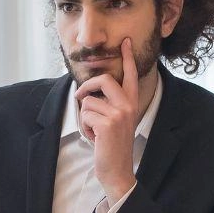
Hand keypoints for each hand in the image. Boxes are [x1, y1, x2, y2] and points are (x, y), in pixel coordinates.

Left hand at [72, 37, 143, 198]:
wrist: (118, 170)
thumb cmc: (113, 146)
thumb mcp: (117, 122)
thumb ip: (110, 104)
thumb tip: (89, 91)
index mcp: (132, 103)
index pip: (131, 76)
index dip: (127, 57)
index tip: (125, 42)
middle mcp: (128, 106)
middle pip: (104, 79)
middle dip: (87, 87)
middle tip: (81, 96)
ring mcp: (119, 114)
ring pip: (89, 101)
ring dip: (85, 117)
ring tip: (95, 131)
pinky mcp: (108, 123)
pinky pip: (85, 114)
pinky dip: (84, 127)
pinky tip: (94, 138)